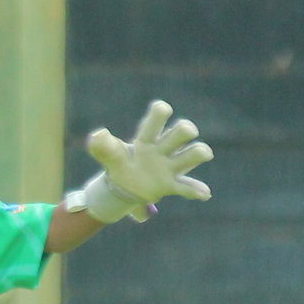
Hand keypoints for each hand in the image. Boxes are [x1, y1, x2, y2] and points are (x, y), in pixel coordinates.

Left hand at [79, 100, 214, 223]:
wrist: (123, 187)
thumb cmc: (118, 165)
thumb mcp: (108, 157)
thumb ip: (102, 147)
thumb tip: (98, 134)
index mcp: (146, 139)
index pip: (157, 119)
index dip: (161, 111)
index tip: (163, 109)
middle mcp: (162, 149)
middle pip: (180, 132)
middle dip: (185, 129)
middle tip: (186, 131)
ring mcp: (169, 166)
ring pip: (191, 155)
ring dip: (198, 152)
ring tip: (203, 153)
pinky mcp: (171, 184)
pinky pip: (186, 187)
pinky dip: (196, 190)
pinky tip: (204, 193)